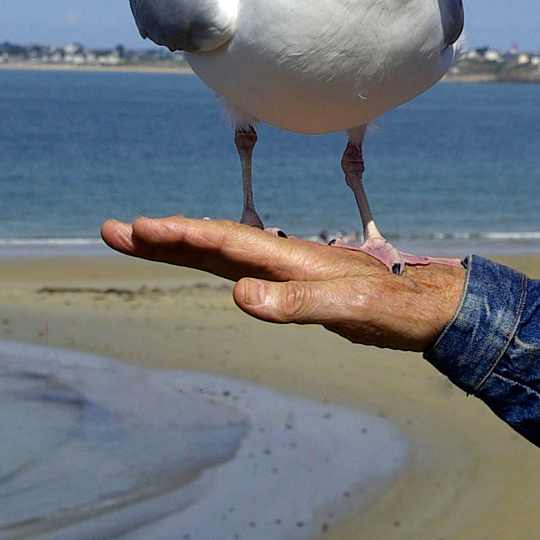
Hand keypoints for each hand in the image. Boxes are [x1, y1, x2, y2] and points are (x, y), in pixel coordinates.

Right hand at [99, 215, 464, 351]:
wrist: (429, 304)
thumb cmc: (395, 308)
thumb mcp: (350, 311)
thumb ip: (298, 305)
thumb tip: (241, 297)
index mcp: (289, 259)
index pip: (225, 242)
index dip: (180, 235)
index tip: (139, 229)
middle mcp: (280, 257)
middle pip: (209, 241)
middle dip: (160, 236)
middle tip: (110, 229)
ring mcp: (282, 268)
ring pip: (217, 251)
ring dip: (174, 244)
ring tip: (130, 236)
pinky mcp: (287, 282)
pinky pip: (235, 265)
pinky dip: (202, 257)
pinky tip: (187, 254)